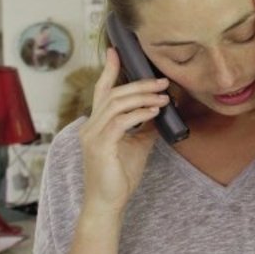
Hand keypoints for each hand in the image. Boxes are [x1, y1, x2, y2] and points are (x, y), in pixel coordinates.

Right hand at [79, 47, 170, 213]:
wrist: (108, 202)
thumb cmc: (120, 176)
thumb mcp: (138, 145)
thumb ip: (145, 126)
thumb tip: (159, 110)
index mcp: (96, 124)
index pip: (102, 91)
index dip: (108, 70)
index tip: (116, 51)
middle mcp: (90, 126)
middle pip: (113, 94)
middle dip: (139, 84)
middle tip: (162, 81)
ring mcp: (93, 135)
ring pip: (116, 104)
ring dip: (143, 97)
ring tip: (164, 97)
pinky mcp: (100, 146)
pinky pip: (120, 122)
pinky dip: (139, 113)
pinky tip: (155, 111)